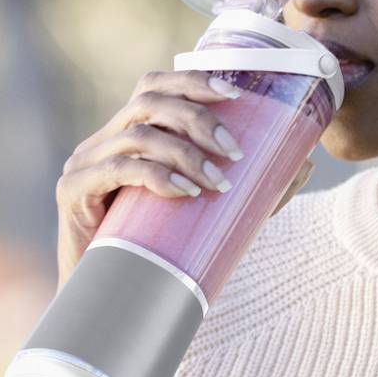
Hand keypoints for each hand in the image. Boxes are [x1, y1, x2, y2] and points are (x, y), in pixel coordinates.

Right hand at [53, 68, 251, 285]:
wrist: (104, 295)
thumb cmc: (154, 248)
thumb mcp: (199, 207)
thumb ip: (247, 185)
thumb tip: (305, 166)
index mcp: (125, 134)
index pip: (153, 87)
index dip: (191, 81)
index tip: (235, 94)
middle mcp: (100, 141)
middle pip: (148, 102)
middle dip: (198, 120)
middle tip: (235, 152)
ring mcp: (82, 163)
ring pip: (138, 136)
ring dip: (185, 155)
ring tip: (218, 184)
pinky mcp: (72, 191)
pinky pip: (117, 170)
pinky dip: (156, 176)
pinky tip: (185, 193)